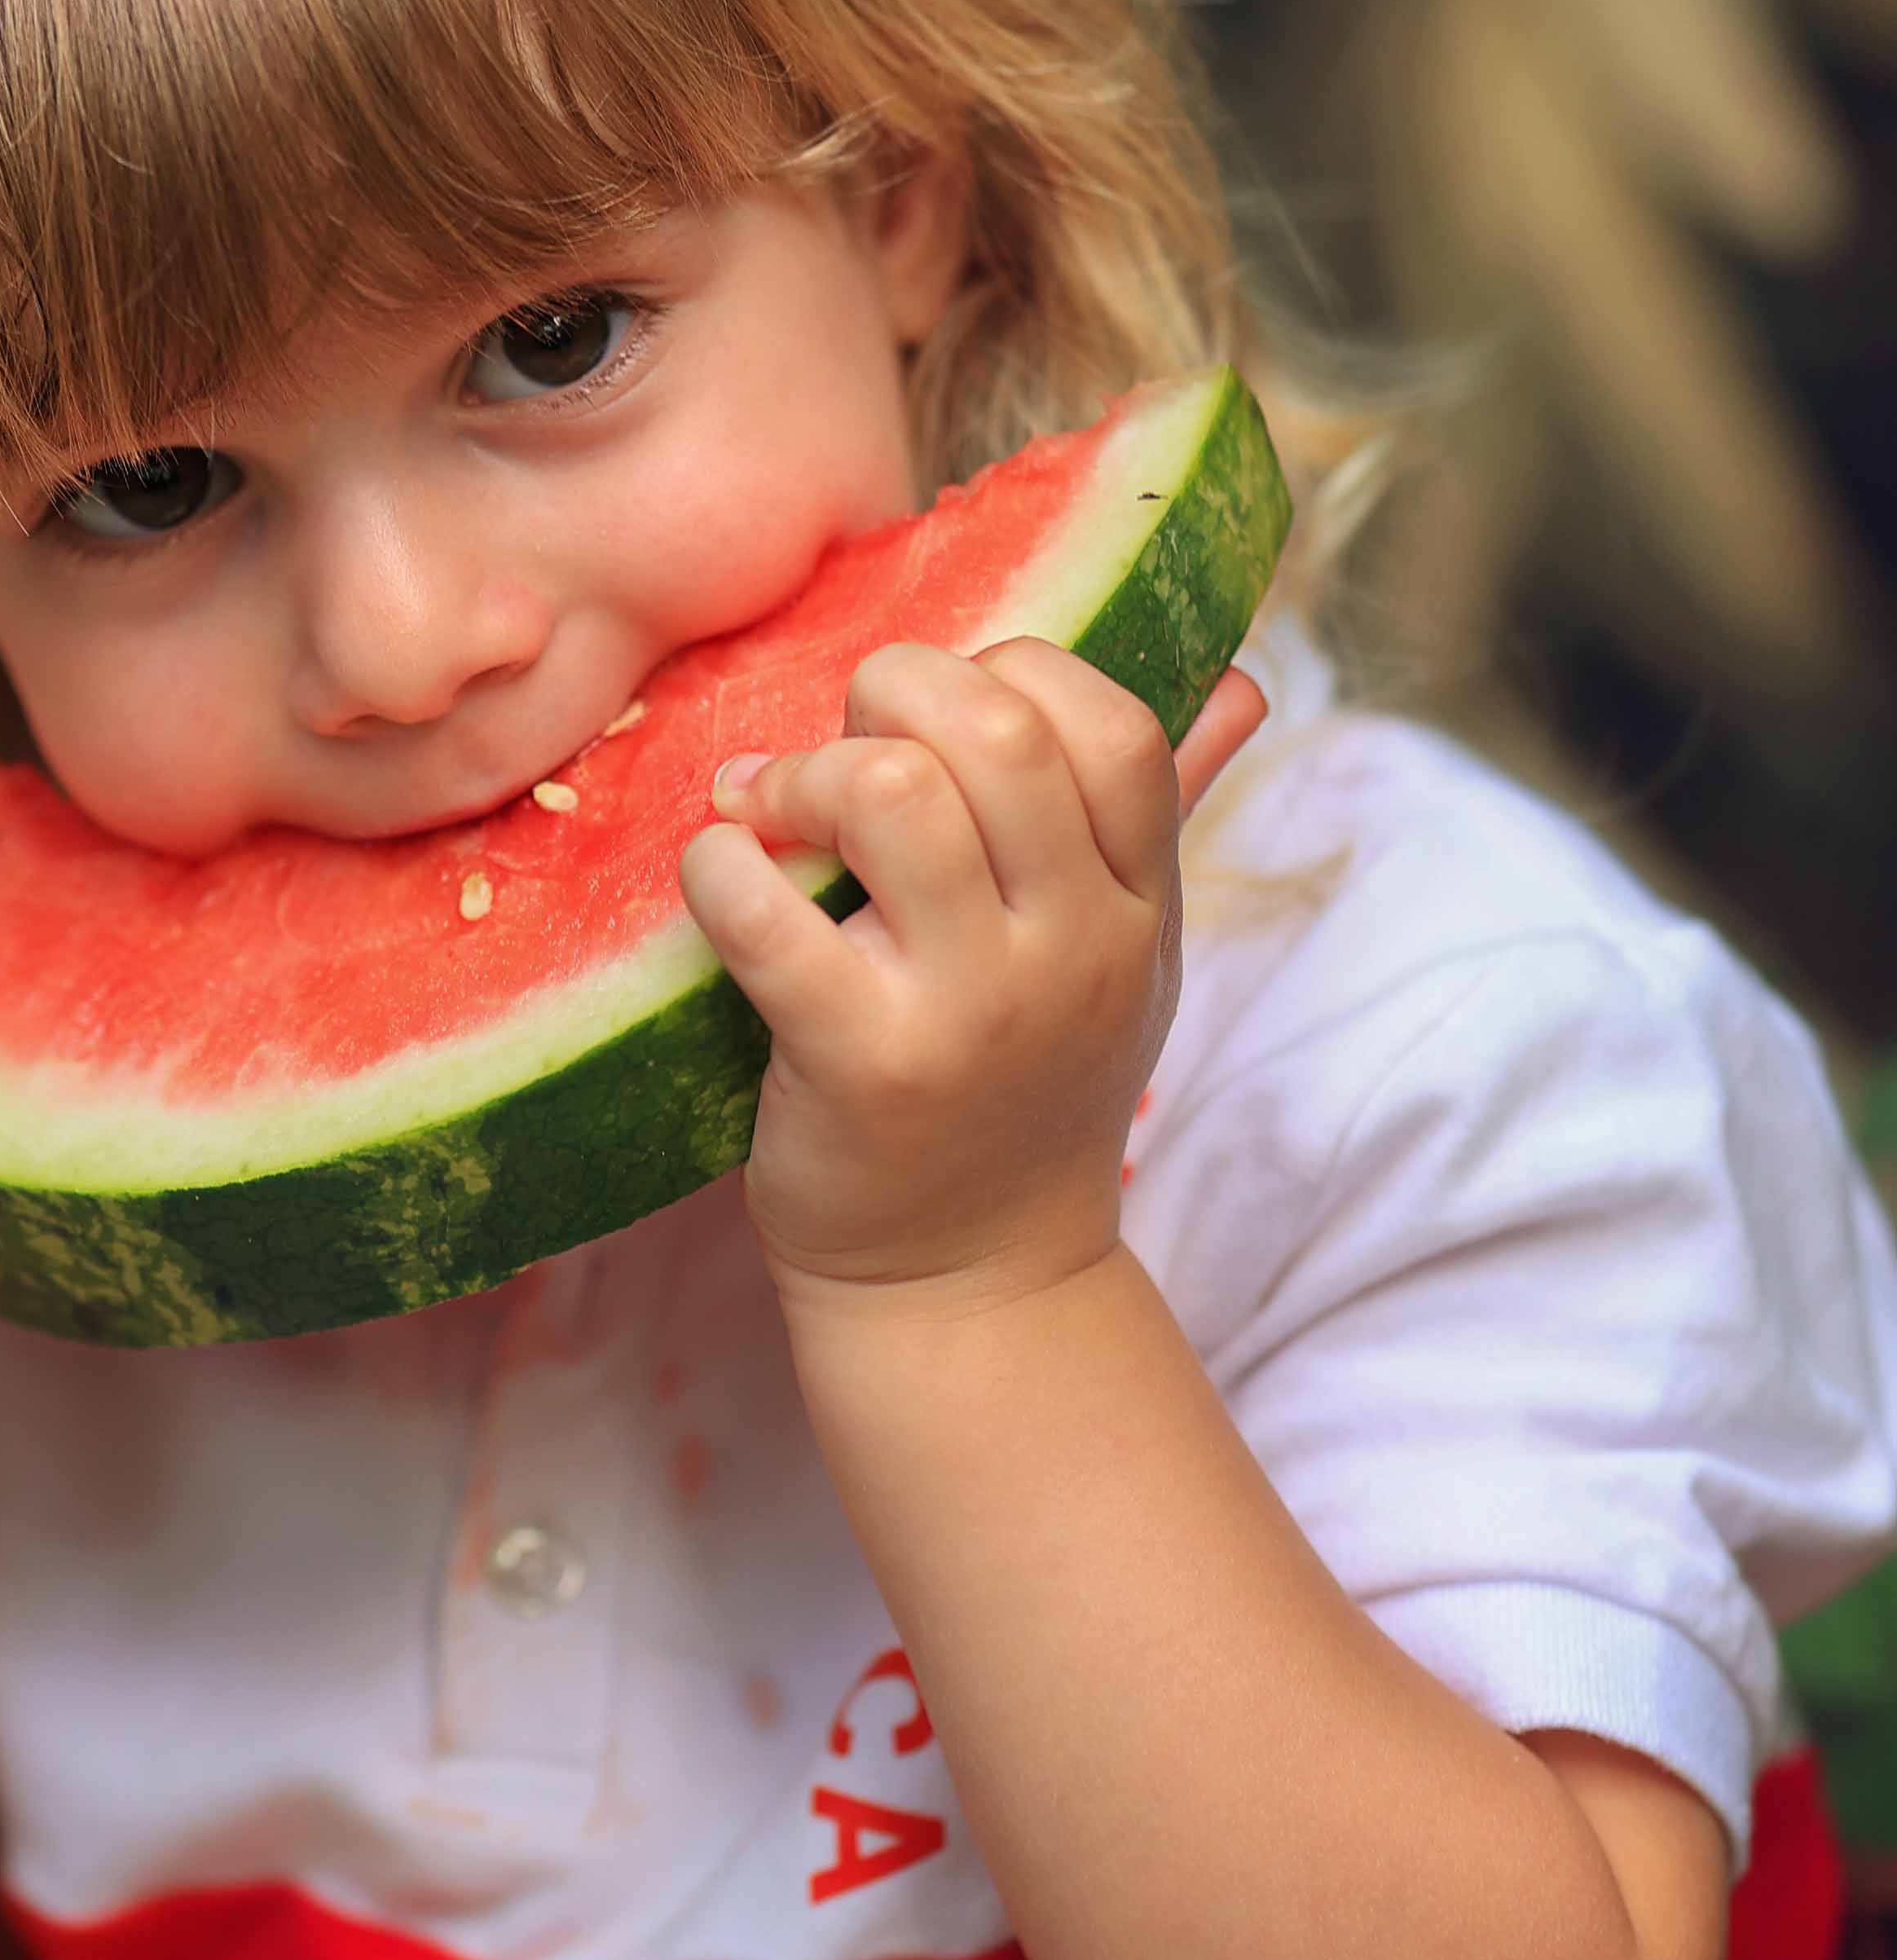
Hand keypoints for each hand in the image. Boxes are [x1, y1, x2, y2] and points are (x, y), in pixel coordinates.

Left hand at [676, 644, 1266, 1313]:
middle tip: (843, 749)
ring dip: (803, 771)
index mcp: (1139, 904)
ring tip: (775, 814)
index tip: (942, 718)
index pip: (1112, 720)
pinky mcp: (859, 1062)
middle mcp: (1073, 947)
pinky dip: (719, 864)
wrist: (970, 1286)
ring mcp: (969, 1008)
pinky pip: (765, 908)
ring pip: (888, 790)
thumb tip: (1240, 681)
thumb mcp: (1129, 958)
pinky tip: (724, 876)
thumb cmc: (1029, 1090)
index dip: (1013, 673)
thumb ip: (1170, 810)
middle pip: (994, 729)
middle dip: (891, 693)